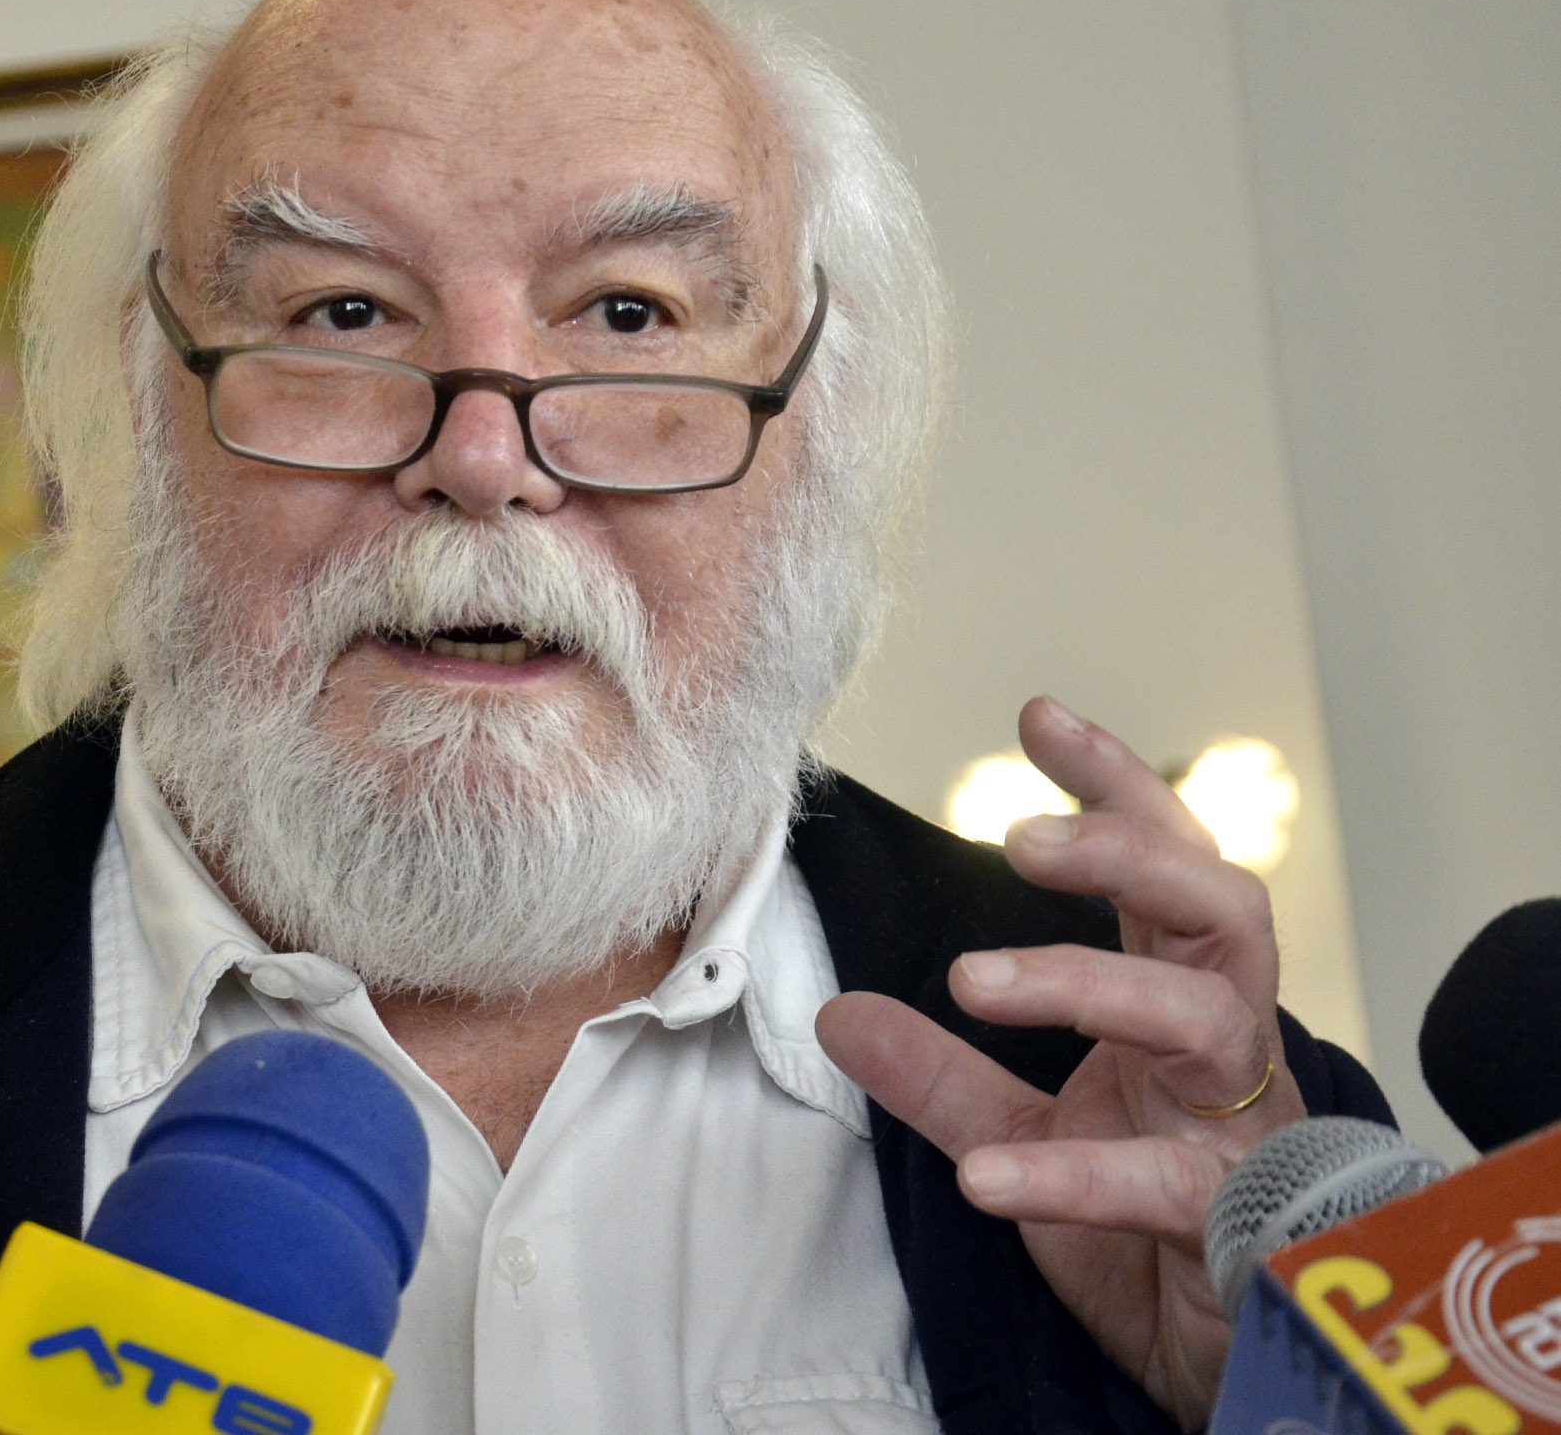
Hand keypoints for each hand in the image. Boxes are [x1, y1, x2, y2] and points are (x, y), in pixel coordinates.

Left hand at [815, 696, 1303, 1428]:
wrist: (1217, 1365)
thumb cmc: (1142, 1229)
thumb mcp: (1017, 1134)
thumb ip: (939, 1073)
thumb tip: (838, 1009)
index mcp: (1178, 1000)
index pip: (1165, 863)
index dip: (1115, 783)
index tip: (1038, 714)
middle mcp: (1224, 1041)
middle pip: (1218, 903)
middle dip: (1127, 850)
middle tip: (1018, 832)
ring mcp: (1241, 1123)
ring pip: (1204, 1013)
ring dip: (1088, 983)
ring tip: (973, 979)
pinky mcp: (1232, 1217)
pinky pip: (1160, 1182)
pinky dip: (1071, 1172)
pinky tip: (985, 1179)